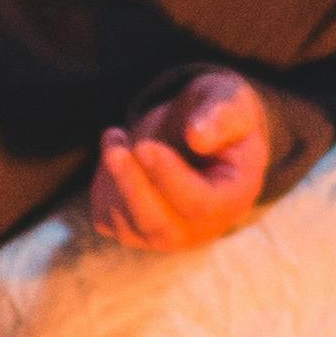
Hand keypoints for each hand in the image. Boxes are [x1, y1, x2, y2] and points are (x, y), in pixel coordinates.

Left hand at [83, 67, 274, 251]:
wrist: (199, 134)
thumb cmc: (219, 117)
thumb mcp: (232, 103)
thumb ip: (222, 117)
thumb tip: (197, 136)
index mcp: (232, 199)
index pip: (200, 205)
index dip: (170, 179)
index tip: (146, 146)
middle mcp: (201, 227)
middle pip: (161, 228)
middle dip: (133, 188)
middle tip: (115, 150)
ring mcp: (166, 234)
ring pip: (128, 226)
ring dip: (113, 181)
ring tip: (115, 136)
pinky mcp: (134, 228)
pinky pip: (107, 218)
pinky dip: (102, 185)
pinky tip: (116, 146)